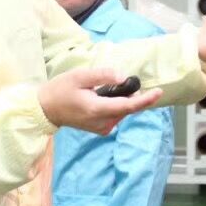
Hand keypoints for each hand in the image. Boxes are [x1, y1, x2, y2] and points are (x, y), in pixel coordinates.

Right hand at [37, 68, 163, 135]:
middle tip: (113, 81)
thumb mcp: (79, 76)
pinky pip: (116, 115)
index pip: (128, 106)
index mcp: (97, 109)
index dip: (146, 100)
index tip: (159, 92)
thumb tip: (123, 77)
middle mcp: (102, 123)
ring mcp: (102, 128)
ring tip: (100, 90)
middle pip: (127, 108)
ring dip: (121, 99)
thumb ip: (103, 75)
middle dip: (130, 94)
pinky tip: (101, 98)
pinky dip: (116, 105)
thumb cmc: (61, 90)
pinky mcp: (101, 129)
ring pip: (122, 111)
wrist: (46, 109)